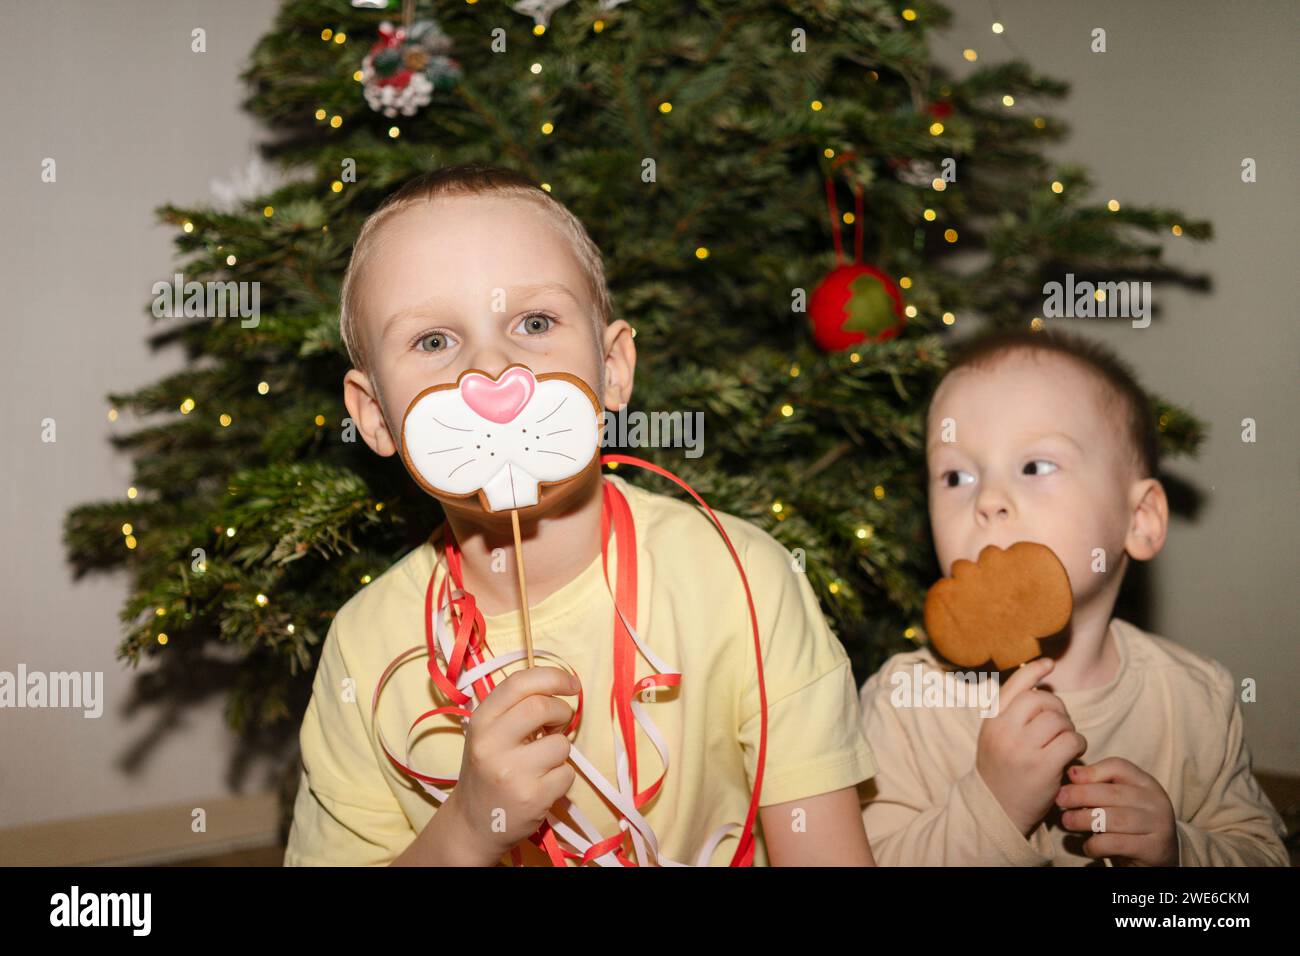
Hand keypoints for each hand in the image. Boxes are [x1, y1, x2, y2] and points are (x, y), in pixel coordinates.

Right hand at [448, 665, 579, 862]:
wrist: (472, 824)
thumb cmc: (488, 771)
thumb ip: (516, 709)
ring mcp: (511, 772)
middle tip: (557, 725)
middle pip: (542, 706)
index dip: (552, 677)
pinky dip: (561, 778)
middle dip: (561, 712)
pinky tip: (541, 785)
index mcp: (480, 721)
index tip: (571, 684)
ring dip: (560, 751)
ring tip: (541, 763)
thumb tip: (560, 690)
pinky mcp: (532, 798)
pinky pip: (567, 774)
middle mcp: (491, 744)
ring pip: (561, 744)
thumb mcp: (488, 734)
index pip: (519, 683)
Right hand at [975, 656, 1087, 836]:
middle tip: (1060, 724)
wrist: (996, 809)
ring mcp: (1022, 749)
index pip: (1014, 685)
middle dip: (1058, 708)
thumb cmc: (1002, 769)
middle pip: (1041, 700)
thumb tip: (1039, 685)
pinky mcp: (1042, 767)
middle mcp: (1003, 731)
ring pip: (1059, 720)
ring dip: (1070, 728)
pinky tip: (1073, 753)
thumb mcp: (995, 736)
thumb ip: (1011, 713)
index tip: (1049, 663)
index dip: (1034, 671)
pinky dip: (1078, 744)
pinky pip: (1072, 741)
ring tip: (1066, 741)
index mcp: (991, 721)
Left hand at [1055, 757, 1178, 865]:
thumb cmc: (1130, 824)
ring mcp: (1157, 826)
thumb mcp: (1120, 801)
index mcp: (1146, 783)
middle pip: (1112, 792)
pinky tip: (1087, 846)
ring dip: (1084, 819)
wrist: (1161, 857)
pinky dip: (1095, 845)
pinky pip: (1116, 844)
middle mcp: (1155, 801)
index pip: (1119, 766)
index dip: (1092, 770)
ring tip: (1067, 821)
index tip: (1070, 777)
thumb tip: (1072, 773)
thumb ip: (1100, 786)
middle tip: (1060, 799)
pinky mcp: (1152, 849)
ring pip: (1114, 819)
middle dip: (1081, 794)